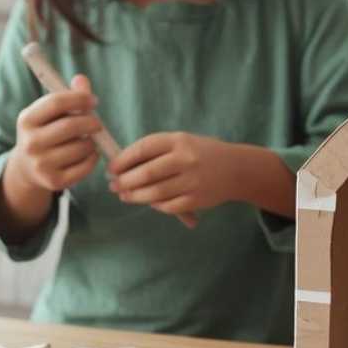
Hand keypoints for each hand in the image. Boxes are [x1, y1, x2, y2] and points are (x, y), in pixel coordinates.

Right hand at [9, 74, 101, 192]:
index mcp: (26, 120)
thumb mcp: (49, 113)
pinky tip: (88, 154)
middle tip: (98, 123)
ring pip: (81, 146)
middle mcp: (29, 143)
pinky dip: (93, 157)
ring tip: (87, 140)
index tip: (93, 101)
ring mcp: (40, 164)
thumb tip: (81, 79)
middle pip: (71, 126)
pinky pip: (86, 165)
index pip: (56, 102)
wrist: (27, 168)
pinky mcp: (54, 182)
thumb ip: (68, 96)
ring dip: (92, 141)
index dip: (79, 98)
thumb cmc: (45, 132)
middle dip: (91, 122)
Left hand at [108, 133, 239, 222]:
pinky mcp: (196, 200)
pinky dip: (155, 205)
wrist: (236, 169)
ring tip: (125, 196)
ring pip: (154, 193)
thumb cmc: (202, 153)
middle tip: (114, 186)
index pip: (143, 148)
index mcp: (179, 140)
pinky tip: (150, 202)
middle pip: (146, 173)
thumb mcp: (182, 142)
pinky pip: (167, 206)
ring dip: (134, 196)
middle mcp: (186, 159)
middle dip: (125, 182)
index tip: (111, 168)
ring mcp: (192, 181)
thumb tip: (122, 166)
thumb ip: (156, 151)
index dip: (123, 160)